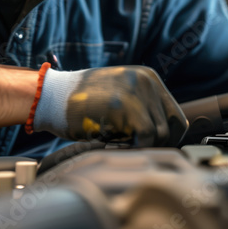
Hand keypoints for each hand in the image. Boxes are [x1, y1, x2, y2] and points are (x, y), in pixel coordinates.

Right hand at [32, 66, 187, 146]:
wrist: (51, 97)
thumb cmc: (81, 104)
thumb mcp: (119, 96)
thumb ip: (142, 108)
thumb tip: (164, 137)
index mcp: (148, 77)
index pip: (176, 115)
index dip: (169, 137)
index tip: (154, 149)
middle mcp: (147, 81)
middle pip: (174, 125)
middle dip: (159, 144)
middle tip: (137, 150)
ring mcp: (138, 91)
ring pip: (162, 133)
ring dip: (145, 146)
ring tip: (123, 144)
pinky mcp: (126, 104)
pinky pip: (148, 135)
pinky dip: (138, 147)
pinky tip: (120, 145)